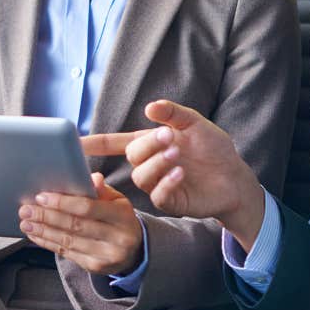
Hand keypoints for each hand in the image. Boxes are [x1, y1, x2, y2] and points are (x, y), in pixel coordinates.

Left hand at [18, 172, 142, 275]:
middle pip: (75, 225)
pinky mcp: (96, 267)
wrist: (136, 250)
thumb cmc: (120, 219)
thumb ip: (101, 190)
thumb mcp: (117, 201)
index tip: (41, 197)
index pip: (88, 208)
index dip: (63, 203)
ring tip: (26, 222)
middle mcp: (117, 238)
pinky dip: (48, 243)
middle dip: (46, 216)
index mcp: (123, 217)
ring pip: (68, 241)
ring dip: (43, 231)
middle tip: (25, 209)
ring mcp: (106, 256)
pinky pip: (67, 253)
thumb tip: (91, 177)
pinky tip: (36, 235)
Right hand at [81, 100, 266, 249]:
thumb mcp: (195, 124)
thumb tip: (150, 107)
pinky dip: (166, 183)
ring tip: (176, 154)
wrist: (235, 177)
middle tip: (168, 136)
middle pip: (132, 156)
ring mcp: (157, 184)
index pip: (115, 143)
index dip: (95, 144)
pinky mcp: (170, 201)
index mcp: (149, 144)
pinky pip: (157, 194)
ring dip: (156, 163)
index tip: (74, 143)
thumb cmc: (214, 149)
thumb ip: (173, 113)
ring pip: (141, 175)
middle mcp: (149, 164)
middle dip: (147, 145)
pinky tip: (181, 174)